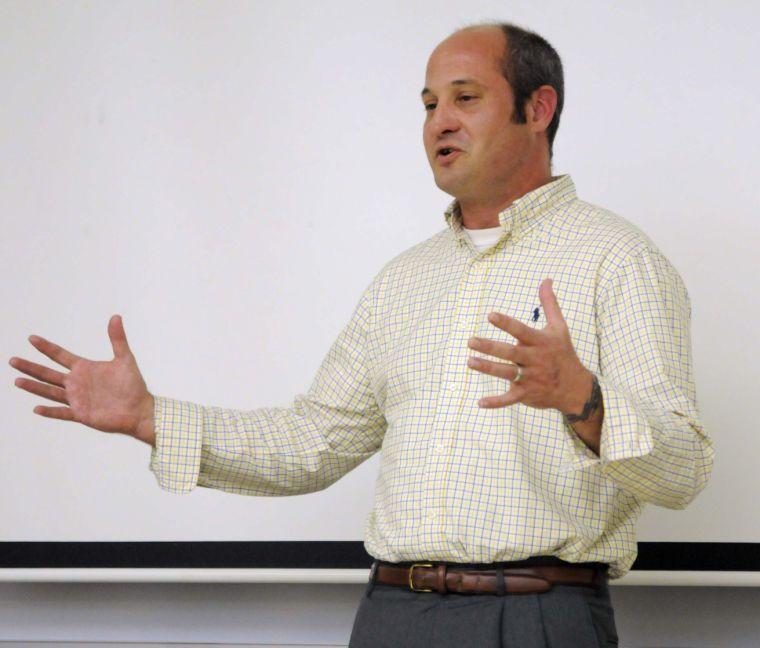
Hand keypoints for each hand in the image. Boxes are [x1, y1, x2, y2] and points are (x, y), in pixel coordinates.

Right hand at [9, 315, 154, 441]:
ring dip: (34, 387)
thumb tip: (116, 316)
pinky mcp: (81, 414)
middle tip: (12, 360)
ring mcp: (78, 399)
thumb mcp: (125, 359)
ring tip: (17, 381)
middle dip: (31, 367)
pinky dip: (50, 411)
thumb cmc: (133, 385)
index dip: (46, 347)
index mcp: (85, 369)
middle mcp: (77, 383)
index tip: (31, 338)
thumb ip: (118, 339)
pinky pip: (62, 413)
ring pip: (50, 392)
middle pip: (49, 374)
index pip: (60, 356)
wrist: (139, 409)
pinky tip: (36, 408)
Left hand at [466, 278, 590, 411]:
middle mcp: (534, 359)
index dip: (506, 323)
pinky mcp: (526, 394)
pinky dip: (496, 402)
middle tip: (470, 341)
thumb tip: (545, 279)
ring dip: (487, 368)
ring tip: (469, 362)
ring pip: (506, 373)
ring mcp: (530, 378)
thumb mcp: (559, 327)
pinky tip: (480, 402)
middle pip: (509, 352)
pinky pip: (509, 399)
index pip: (521, 330)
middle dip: (490, 347)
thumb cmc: (563, 353)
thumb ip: (549, 304)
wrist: (575, 388)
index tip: (490, 315)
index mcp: (540, 342)